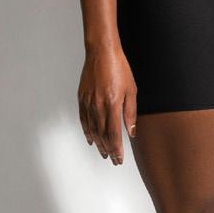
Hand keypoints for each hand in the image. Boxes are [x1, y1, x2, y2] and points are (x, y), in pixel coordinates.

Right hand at [78, 45, 137, 163]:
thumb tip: (131, 132)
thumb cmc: (119, 68)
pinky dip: (87, 131)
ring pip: (92, 129)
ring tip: (103, 153)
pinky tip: (91, 138)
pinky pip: (83, 119)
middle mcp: (98, 106)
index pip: (114, 134)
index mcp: (112, 104)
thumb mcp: (131, 90)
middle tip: (113, 160)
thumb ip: (130, 113)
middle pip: (102, 135)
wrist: (102, 53)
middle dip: (108, 150)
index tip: (119, 159)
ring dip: (98, 144)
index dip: (116, 149)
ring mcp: (88, 102)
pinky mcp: (82, 98)